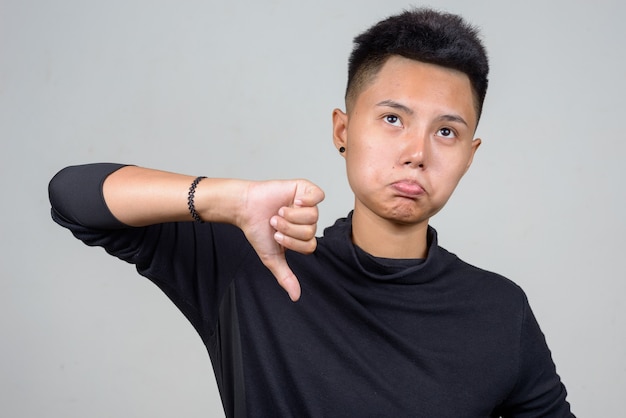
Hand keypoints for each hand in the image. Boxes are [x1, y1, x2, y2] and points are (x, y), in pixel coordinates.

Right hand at [236, 179, 324, 301]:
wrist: (246, 207)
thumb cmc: (257, 230)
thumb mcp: (271, 257)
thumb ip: (285, 276)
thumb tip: (296, 297)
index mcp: (302, 236)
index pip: (310, 245)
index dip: (292, 242)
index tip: (276, 236)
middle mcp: (307, 221)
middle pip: (311, 230)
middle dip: (289, 228)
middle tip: (275, 221)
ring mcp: (307, 204)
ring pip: (313, 215)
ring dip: (291, 215)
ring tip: (278, 211)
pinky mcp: (305, 188)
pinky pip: (319, 195)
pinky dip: (306, 200)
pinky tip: (294, 200)